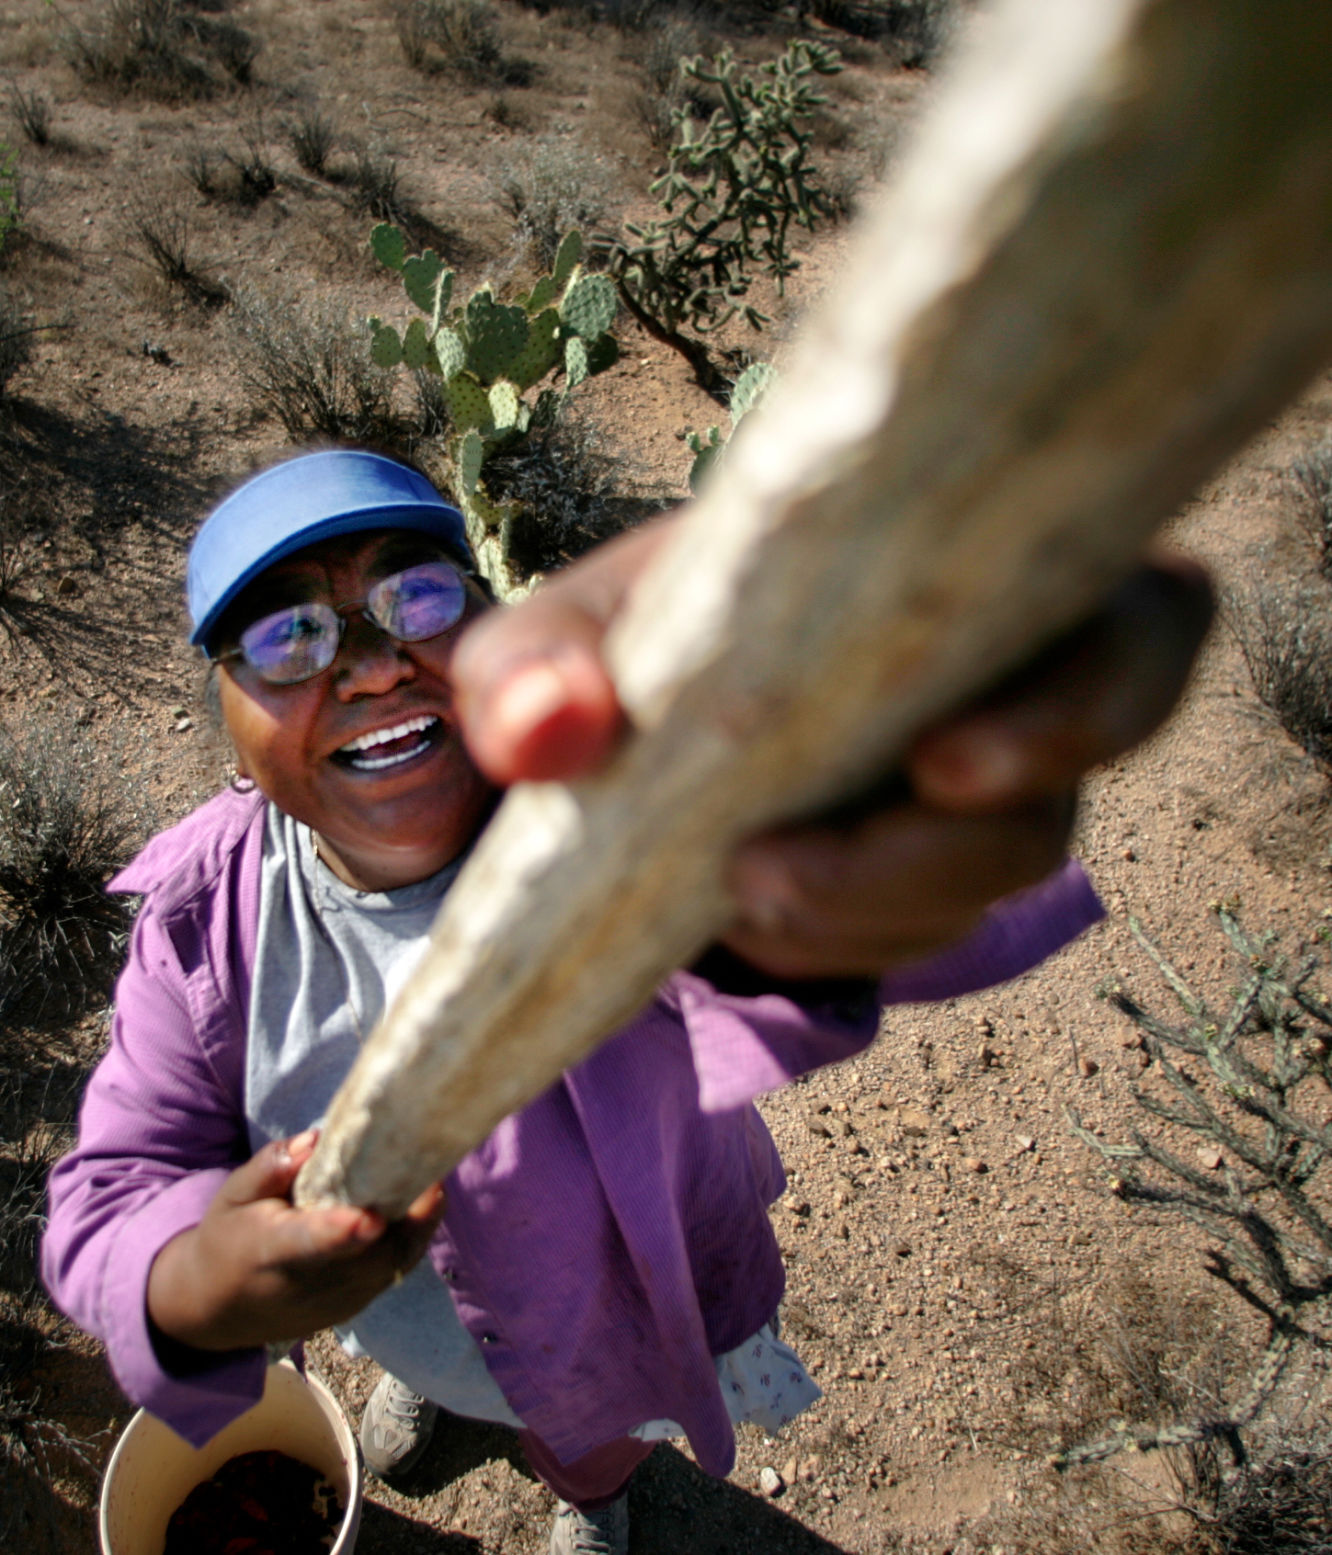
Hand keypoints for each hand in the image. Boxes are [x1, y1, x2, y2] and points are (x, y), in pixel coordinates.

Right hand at [147, 1130, 443, 1352]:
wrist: (221, 1309)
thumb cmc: (229, 1238)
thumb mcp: (234, 1195)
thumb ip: (272, 1166)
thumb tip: (315, 1140)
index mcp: (272, 1251)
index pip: (310, 1244)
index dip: (342, 1233)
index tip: (370, 1218)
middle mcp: (308, 1284)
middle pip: (370, 1257)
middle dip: (406, 1219)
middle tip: (430, 1170)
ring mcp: (335, 1302)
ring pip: (392, 1266)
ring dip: (418, 1226)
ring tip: (432, 1180)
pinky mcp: (353, 1307)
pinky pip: (394, 1272)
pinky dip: (411, 1239)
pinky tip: (421, 1205)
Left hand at [452, 519, 1211, 978]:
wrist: (627, 724)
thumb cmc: (634, 644)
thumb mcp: (563, 636)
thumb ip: (535, 664)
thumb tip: (546, 731)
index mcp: (973, 575)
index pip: (1140, 623)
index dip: (1091, 700)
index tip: (945, 759)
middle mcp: (1010, 685)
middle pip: (1060, 800)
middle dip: (936, 854)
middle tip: (772, 877)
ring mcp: (985, 791)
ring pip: (991, 876)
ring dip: (868, 910)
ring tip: (734, 897)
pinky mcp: (935, 874)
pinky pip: (922, 932)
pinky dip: (837, 942)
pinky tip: (748, 920)